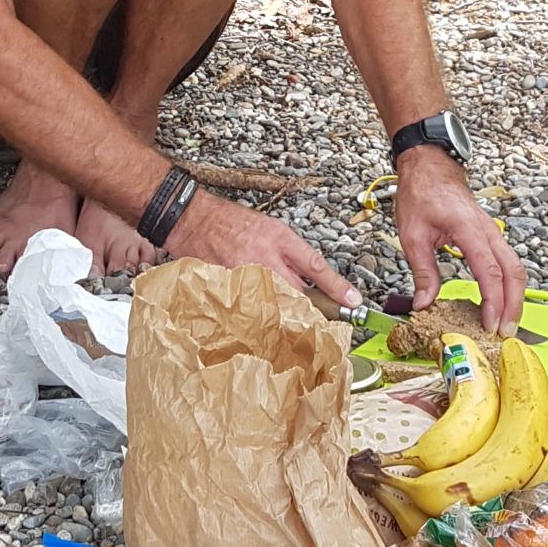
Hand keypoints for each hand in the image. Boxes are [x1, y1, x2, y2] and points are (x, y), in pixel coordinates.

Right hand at [169, 190, 360, 309]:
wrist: (193, 220)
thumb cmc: (233, 223)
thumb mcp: (270, 229)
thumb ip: (291, 255)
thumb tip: (314, 282)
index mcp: (278, 238)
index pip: (314, 265)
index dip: (336, 286)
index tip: (353, 301)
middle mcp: (264, 256)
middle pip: (297, 293)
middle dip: (312, 310)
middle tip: (324, 322)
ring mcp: (244, 274)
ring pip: (275, 305)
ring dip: (286, 317)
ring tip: (293, 326)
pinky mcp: (227, 287)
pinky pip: (250, 309)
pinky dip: (258, 317)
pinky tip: (261, 321)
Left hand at [394, 147, 525, 331]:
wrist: (430, 166)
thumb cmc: (421, 193)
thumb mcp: (412, 235)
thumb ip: (423, 271)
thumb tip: (424, 304)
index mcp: (469, 230)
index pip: (490, 272)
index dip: (493, 302)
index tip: (490, 325)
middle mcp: (488, 231)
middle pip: (514, 273)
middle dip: (514, 306)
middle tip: (505, 333)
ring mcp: (493, 232)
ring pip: (516, 268)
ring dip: (515, 297)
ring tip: (505, 323)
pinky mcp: (491, 236)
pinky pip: (508, 262)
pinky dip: (509, 285)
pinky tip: (500, 302)